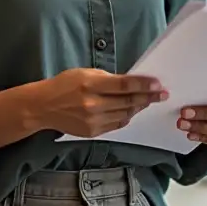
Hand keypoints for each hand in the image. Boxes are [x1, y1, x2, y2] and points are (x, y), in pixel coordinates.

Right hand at [30, 68, 166, 136]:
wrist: (44, 107)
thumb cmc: (64, 85)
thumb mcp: (84, 73)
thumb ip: (107, 79)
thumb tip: (130, 83)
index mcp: (90, 85)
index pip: (123, 85)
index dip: (143, 85)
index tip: (158, 85)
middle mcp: (93, 105)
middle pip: (128, 101)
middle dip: (148, 97)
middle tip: (162, 94)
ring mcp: (93, 121)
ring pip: (125, 114)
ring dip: (139, 107)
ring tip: (149, 100)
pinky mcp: (93, 132)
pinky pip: (117, 124)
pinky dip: (127, 116)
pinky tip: (132, 110)